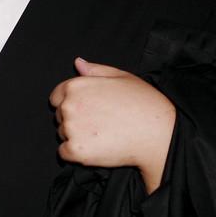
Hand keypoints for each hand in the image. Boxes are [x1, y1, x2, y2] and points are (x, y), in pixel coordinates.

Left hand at [50, 58, 175, 192]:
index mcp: (76, 86)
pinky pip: (65, 153)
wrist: (160, 133)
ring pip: (62, 134)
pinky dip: (77, 153)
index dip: (72, 103)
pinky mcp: (75, 150)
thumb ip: (96, 70)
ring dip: (76, 136)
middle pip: (59, 116)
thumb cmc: (144, 103)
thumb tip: (78, 63)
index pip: (56, 97)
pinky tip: (98, 148)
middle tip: (101, 122)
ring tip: (104, 134)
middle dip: (75, 119)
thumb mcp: (122, 77)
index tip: (89, 110)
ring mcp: (71, 129)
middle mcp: (69, 106)